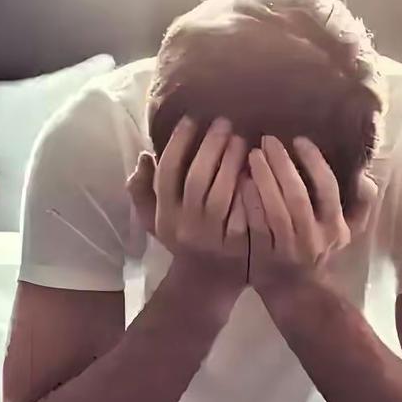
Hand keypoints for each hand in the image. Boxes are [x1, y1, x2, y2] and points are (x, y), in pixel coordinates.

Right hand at [127, 116, 249, 293]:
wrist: (207, 281)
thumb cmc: (183, 240)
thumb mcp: (156, 218)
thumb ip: (143, 189)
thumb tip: (145, 156)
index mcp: (165, 215)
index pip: (167, 172)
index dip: (178, 143)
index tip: (191, 119)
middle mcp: (186, 226)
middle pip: (196, 179)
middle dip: (210, 146)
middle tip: (224, 122)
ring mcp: (212, 237)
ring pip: (222, 194)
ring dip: (232, 162)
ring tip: (242, 140)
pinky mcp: (238, 245)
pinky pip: (244, 210)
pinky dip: (250, 187)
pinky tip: (257, 167)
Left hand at [241, 135, 375, 296]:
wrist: (294, 292)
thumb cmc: (317, 249)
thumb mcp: (345, 231)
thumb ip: (361, 203)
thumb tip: (364, 174)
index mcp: (335, 228)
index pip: (328, 189)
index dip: (314, 162)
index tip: (299, 140)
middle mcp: (313, 239)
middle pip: (298, 196)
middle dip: (283, 165)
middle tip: (268, 140)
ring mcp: (287, 249)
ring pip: (276, 210)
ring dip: (264, 179)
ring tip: (253, 155)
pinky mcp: (264, 256)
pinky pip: (256, 225)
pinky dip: (249, 202)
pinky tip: (241, 181)